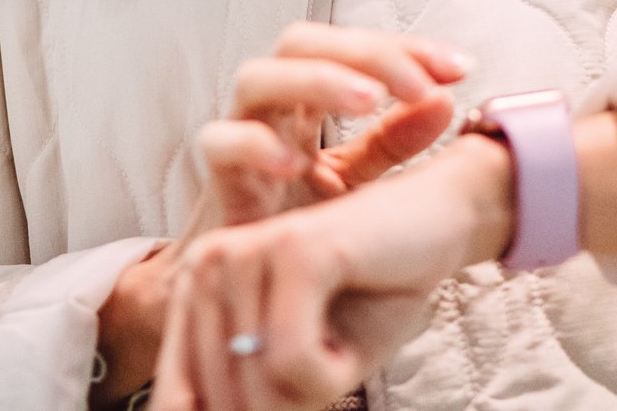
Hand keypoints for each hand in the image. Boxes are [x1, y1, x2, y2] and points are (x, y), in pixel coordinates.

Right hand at [91, 23, 470, 405]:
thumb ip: (396, 138)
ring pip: (255, 78)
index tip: (459, 67)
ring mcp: (241, 136)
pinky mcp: (217, 179)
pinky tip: (297, 163)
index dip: (406, 48)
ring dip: (315, 80)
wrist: (248, 291)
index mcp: (307, 98)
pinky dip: (255, 144)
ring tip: (368, 101)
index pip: (352, 46)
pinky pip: (220, 144)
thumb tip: (446, 98)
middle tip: (415, 83)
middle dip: (364, 53)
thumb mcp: (358, 178)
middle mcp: (272, 106)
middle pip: (301, 42)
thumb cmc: (299, 224)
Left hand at [149, 133, 514, 410]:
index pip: (176, 403)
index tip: (290, 396)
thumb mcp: (295, 369)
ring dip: (318, 389)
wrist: (440, 224)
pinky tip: (350, 333)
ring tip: (340, 338)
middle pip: (223, 404)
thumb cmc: (371, 298)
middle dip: (288, 407)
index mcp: (193, 289)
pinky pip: (292, 363)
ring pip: (260, 391)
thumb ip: (244, 396)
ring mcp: (246, 253)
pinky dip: (334, 373)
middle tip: (327, 359)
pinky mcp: (295, 251)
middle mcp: (204, 265)